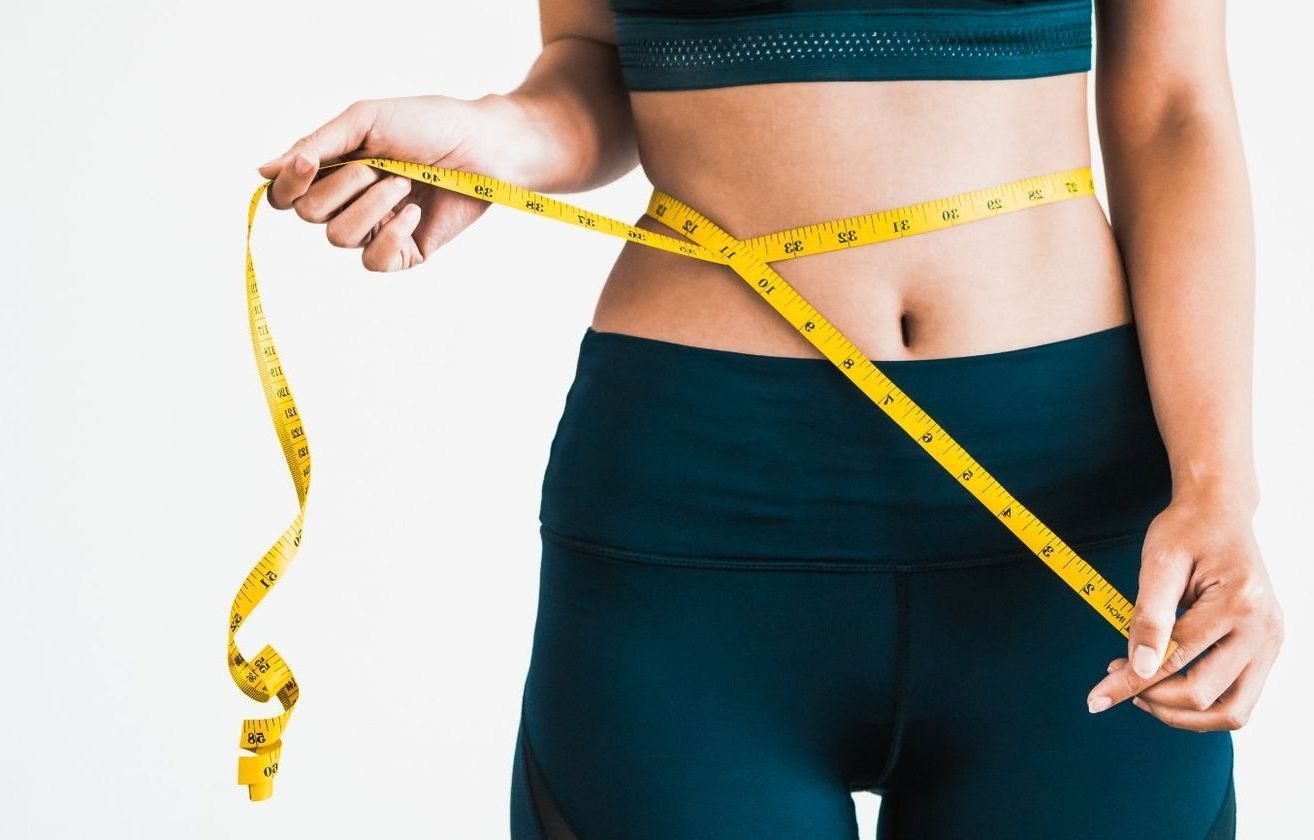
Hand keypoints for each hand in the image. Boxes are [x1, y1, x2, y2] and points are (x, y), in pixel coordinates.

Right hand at [257, 94, 552, 271]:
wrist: (485, 147)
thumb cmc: (431, 125)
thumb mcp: (366, 121)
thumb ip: (317, 145)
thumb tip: (263, 171)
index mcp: (334, 169)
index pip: (285, 194)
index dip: (287, 184)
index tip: (308, 164)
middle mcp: (349, 201)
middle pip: (308, 214)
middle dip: (342, 186)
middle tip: (382, 165)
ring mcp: (376, 228)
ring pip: (338, 237)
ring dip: (371, 205)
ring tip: (406, 183)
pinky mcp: (404, 252)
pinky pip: (373, 261)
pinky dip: (390, 235)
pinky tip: (414, 214)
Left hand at [1085, 490, 1282, 730]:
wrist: (1219, 511)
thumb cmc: (1187, 530)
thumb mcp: (1159, 562)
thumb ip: (1149, 616)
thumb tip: (1140, 668)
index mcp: (1238, 603)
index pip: (1175, 660)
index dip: (1130, 683)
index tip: (1096, 698)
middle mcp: (1264, 629)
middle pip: (1205, 695)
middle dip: (1155, 699)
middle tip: (1118, 680)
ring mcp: (1271, 642)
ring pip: (1231, 712)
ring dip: (1183, 714)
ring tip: (1144, 692)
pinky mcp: (1267, 649)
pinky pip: (1239, 698)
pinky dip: (1202, 703)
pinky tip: (1169, 685)